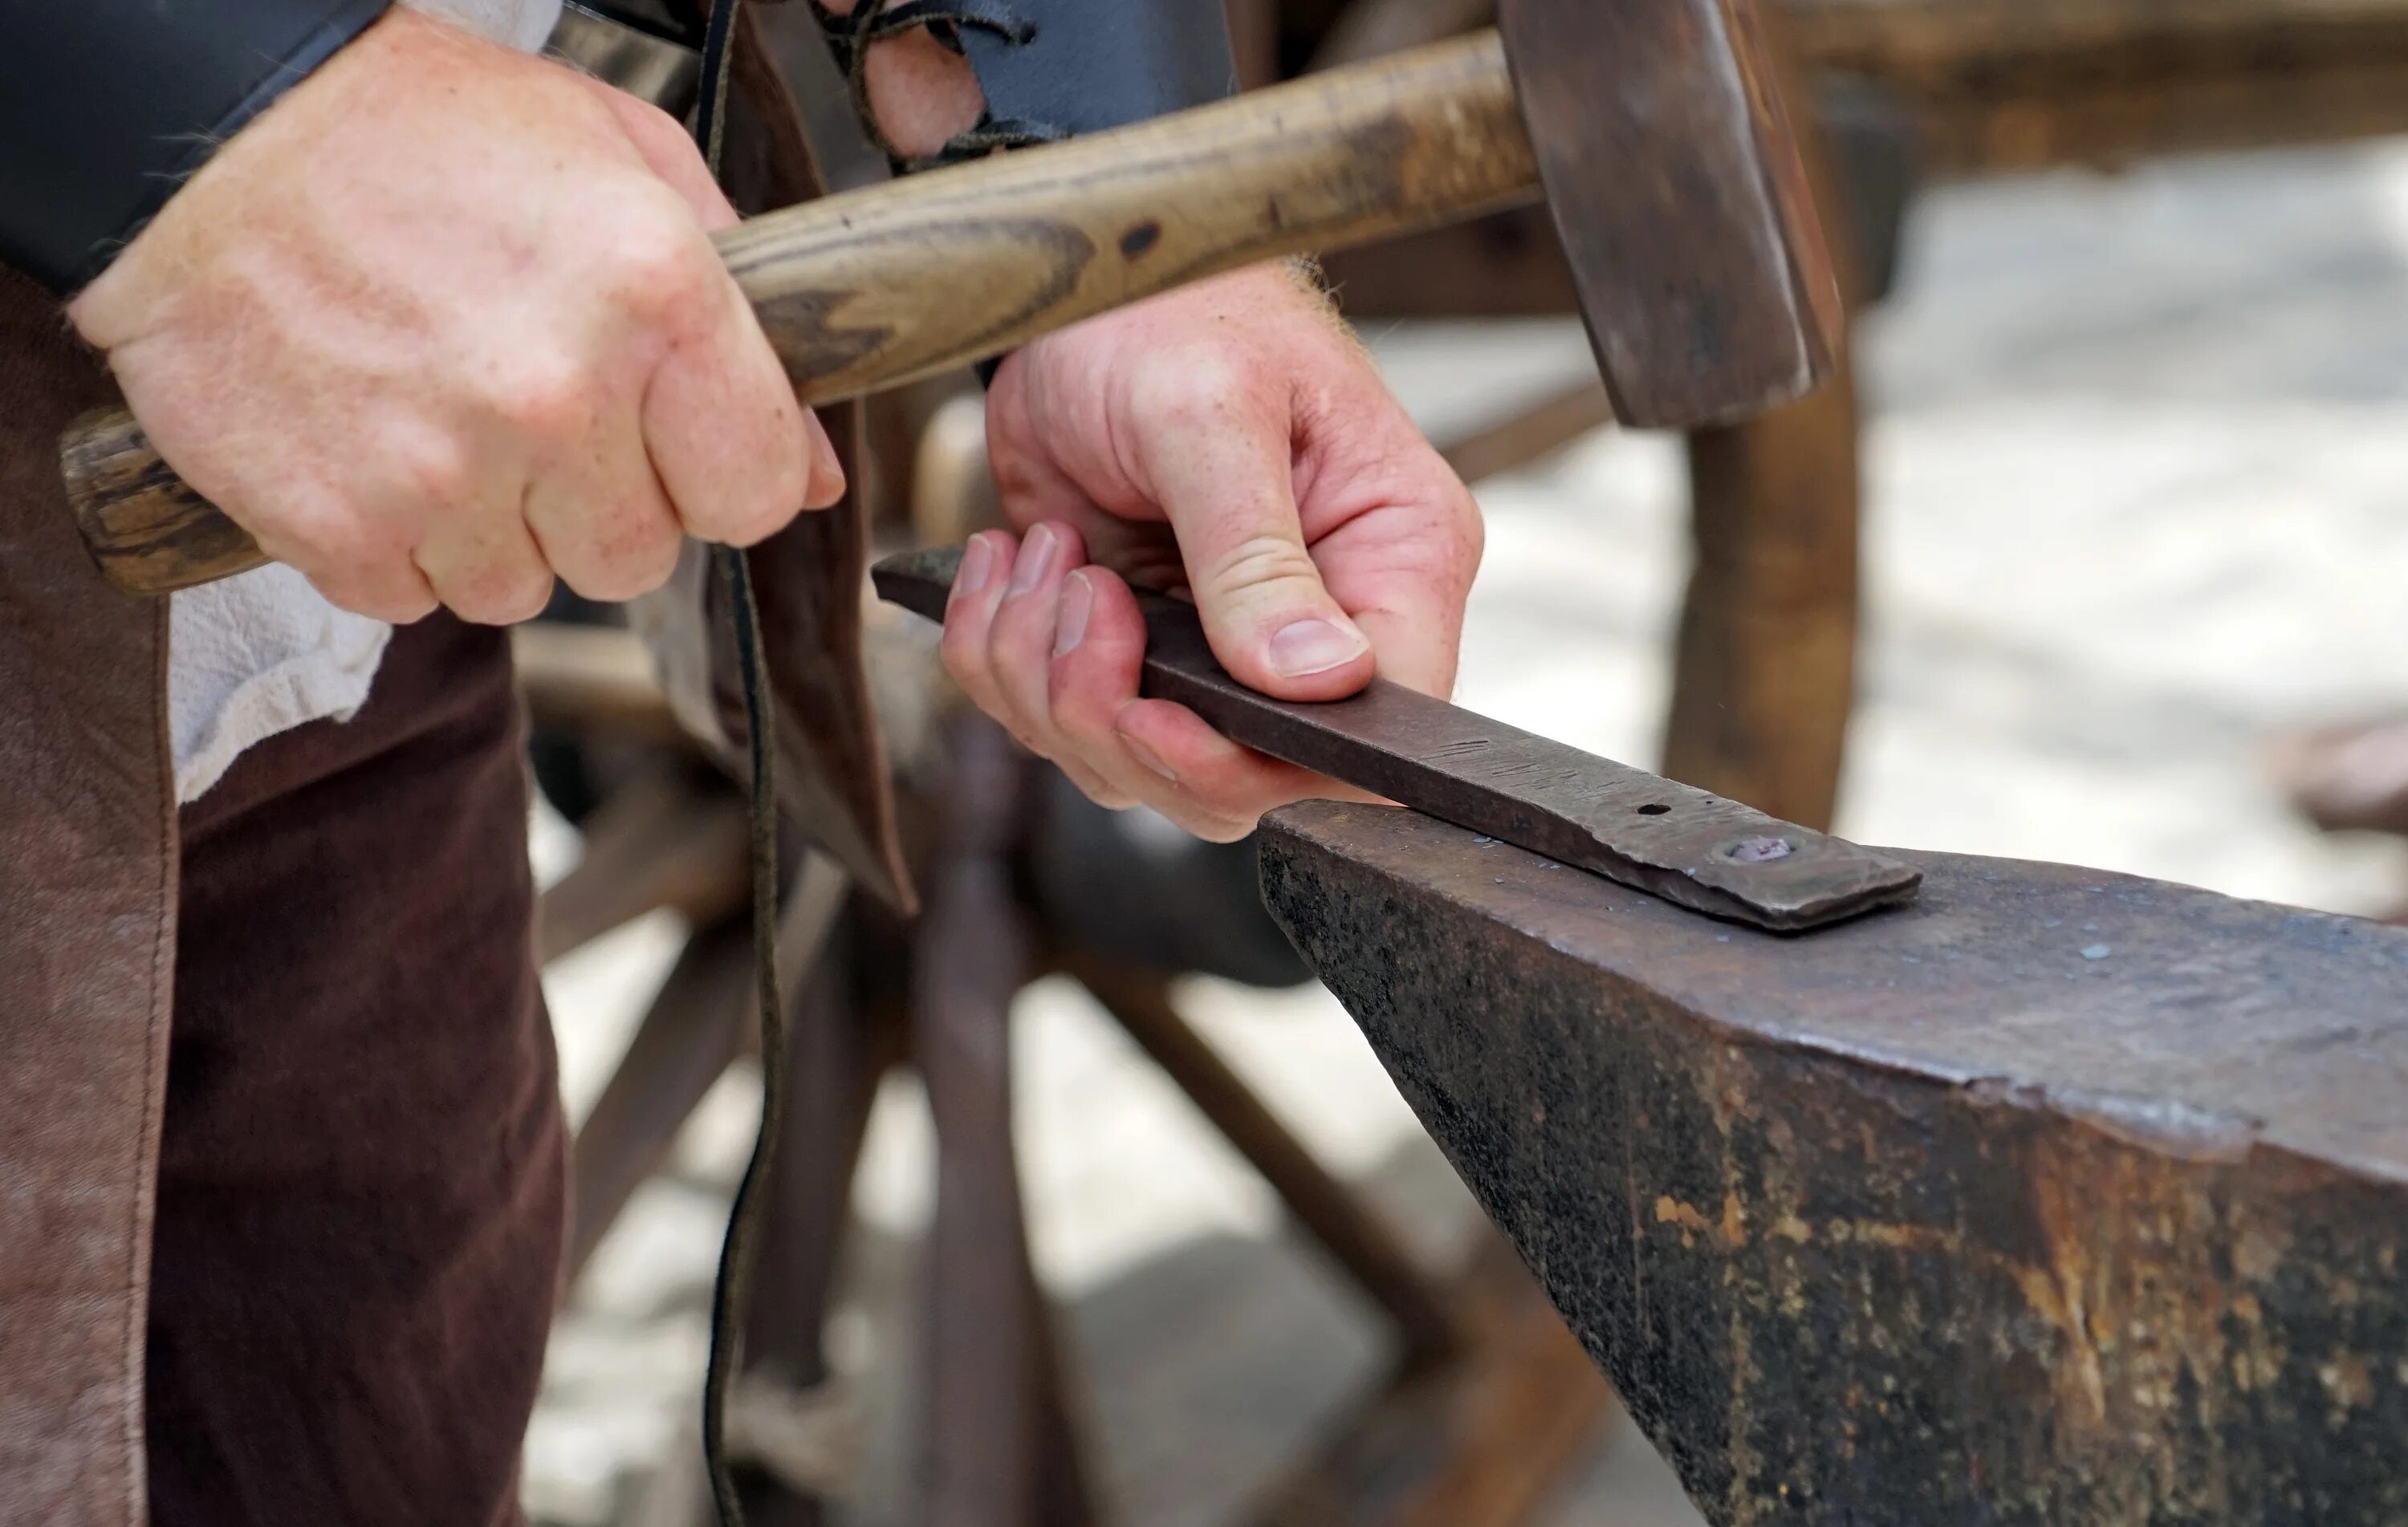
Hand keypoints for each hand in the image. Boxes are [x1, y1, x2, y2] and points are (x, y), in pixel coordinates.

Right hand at [67, 7, 842, 623]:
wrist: (203, 127)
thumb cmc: (423, 130)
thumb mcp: (621, 162)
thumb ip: (743, 318)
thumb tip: (818, 475)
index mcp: (656, 299)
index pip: (757, 495)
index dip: (718, 477)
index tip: (675, 444)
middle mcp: (559, 396)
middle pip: (639, 560)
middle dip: (600, 505)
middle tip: (535, 413)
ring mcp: (443, 471)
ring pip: (522, 592)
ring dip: (491, 528)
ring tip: (440, 415)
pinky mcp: (336, 524)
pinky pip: (409, 597)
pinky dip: (391, 542)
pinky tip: (369, 441)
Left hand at [942, 262, 1482, 839]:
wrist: (1076, 287)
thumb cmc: (1176, 310)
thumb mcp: (1211, 417)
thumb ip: (1258, 556)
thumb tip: (1321, 678)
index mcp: (1395, 559)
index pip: (1374, 731)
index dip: (1261, 761)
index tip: (1158, 715)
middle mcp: (1324, 622)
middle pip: (1243, 781)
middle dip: (1123, 723)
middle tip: (1076, 606)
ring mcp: (1224, 647)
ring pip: (1136, 764)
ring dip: (1048, 682)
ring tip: (1043, 558)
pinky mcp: (1136, 647)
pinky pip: (1062, 721)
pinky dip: (1006, 658)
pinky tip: (1014, 563)